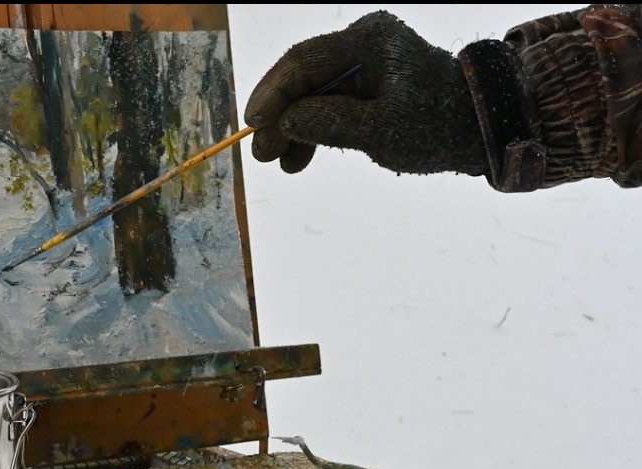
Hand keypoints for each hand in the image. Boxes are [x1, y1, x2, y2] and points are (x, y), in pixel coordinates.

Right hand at [244, 10, 487, 176]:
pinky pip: (328, 102)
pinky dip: (313, 128)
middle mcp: (363, 43)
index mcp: (369, 41)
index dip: (273, 93)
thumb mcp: (383, 130)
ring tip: (281, 163)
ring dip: (293, 127)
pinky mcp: (366, 83)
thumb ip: (331, 124)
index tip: (253, 125)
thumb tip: (286, 120)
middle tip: (261, 153)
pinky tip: (299, 158)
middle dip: (280, 116)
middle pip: (304, 77)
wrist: (481, 128)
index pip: (305, 61)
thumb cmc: (438, 126)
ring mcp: (364, 62)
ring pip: (312, 93)